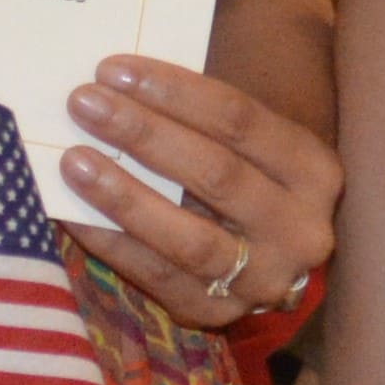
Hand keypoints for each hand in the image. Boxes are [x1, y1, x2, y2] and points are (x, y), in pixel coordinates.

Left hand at [59, 52, 339, 332]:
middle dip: (143, 134)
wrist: (271, 253)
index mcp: (313, 169)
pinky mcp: (218, 314)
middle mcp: (300, 230)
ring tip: (74, 160)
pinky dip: (111, 241)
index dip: (174, 91)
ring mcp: (263, 280)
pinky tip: (71, 212)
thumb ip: (202, 111)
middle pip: (216, 174)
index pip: (240, 119)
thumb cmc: (243, 171)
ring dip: (125, 196)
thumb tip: (120, 80)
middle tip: (84, 102)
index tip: (114, 70)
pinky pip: (157, 277)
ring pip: (190, 238)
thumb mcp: (249, 137)